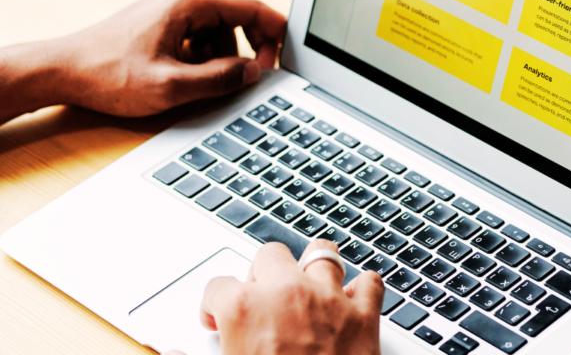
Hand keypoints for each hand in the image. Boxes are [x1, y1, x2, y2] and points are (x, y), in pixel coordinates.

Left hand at [55, 0, 284, 116]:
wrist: (61, 72)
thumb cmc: (108, 75)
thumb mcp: (172, 86)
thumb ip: (220, 80)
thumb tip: (254, 73)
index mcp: (190, 3)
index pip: (252, 7)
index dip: (275, 34)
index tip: (286, 58)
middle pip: (239, 18)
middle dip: (248, 50)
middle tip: (250, 77)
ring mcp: (172, 10)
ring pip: (219, 32)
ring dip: (222, 57)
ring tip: (202, 82)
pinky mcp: (162, 24)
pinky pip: (199, 38)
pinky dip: (203, 58)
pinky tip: (186, 78)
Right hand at [170, 240, 383, 354]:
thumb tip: (173, 352)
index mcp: (244, 309)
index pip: (217, 285)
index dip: (214, 304)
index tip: (217, 318)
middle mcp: (286, 292)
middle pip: (270, 254)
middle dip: (263, 273)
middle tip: (261, 299)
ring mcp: (328, 299)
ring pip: (322, 253)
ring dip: (314, 266)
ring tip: (307, 285)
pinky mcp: (363, 315)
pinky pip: (369, 282)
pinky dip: (362, 289)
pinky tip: (352, 302)